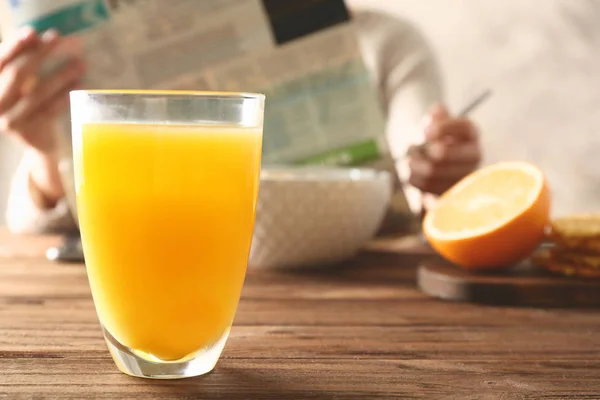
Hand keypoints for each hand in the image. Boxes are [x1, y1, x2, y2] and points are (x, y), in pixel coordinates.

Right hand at [0, 27, 84, 154]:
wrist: (36, 141)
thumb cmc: (28, 103)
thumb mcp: (23, 81)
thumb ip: (24, 59)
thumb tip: (34, 35)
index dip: (14, 46)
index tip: (32, 32)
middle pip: (18, 74)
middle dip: (39, 55)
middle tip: (59, 39)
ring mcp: (8, 120)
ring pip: (37, 93)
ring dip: (60, 75)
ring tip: (80, 64)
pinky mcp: (27, 132)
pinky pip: (49, 111)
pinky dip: (64, 96)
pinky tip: (78, 84)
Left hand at [407, 104, 480, 195]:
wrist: (436, 163)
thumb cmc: (436, 138)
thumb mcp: (436, 122)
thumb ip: (436, 115)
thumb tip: (436, 113)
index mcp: (470, 132)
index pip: (462, 127)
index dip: (441, 128)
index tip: (425, 132)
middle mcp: (474, 155)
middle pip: (443, 154)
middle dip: (422, 151)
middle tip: (411, 148)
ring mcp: (464, 176)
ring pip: (430, 172)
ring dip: (414, 164)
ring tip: (411, 160)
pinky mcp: (451, 193)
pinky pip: (425, 186)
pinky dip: (414, 178)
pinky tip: (415, 173)